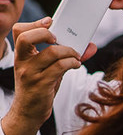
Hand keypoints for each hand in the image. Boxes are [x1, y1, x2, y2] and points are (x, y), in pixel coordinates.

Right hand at [2, 19, 90, 134]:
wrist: (29, 112)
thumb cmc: (40, 88)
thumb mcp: (49, 69)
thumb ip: (66, 56)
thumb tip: (90, 46)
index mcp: (22, 55)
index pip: (19, 32)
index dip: (34, 24)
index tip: (50, 22)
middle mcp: (22, 62)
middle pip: (25, 38)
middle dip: (44, 33)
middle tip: (59, 39)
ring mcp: (30, 73)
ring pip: (50, 52)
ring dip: (69, 51)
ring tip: (76, 56)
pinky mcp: (41, 84)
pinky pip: (59, 67)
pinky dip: (72, 63)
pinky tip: (76, 65)